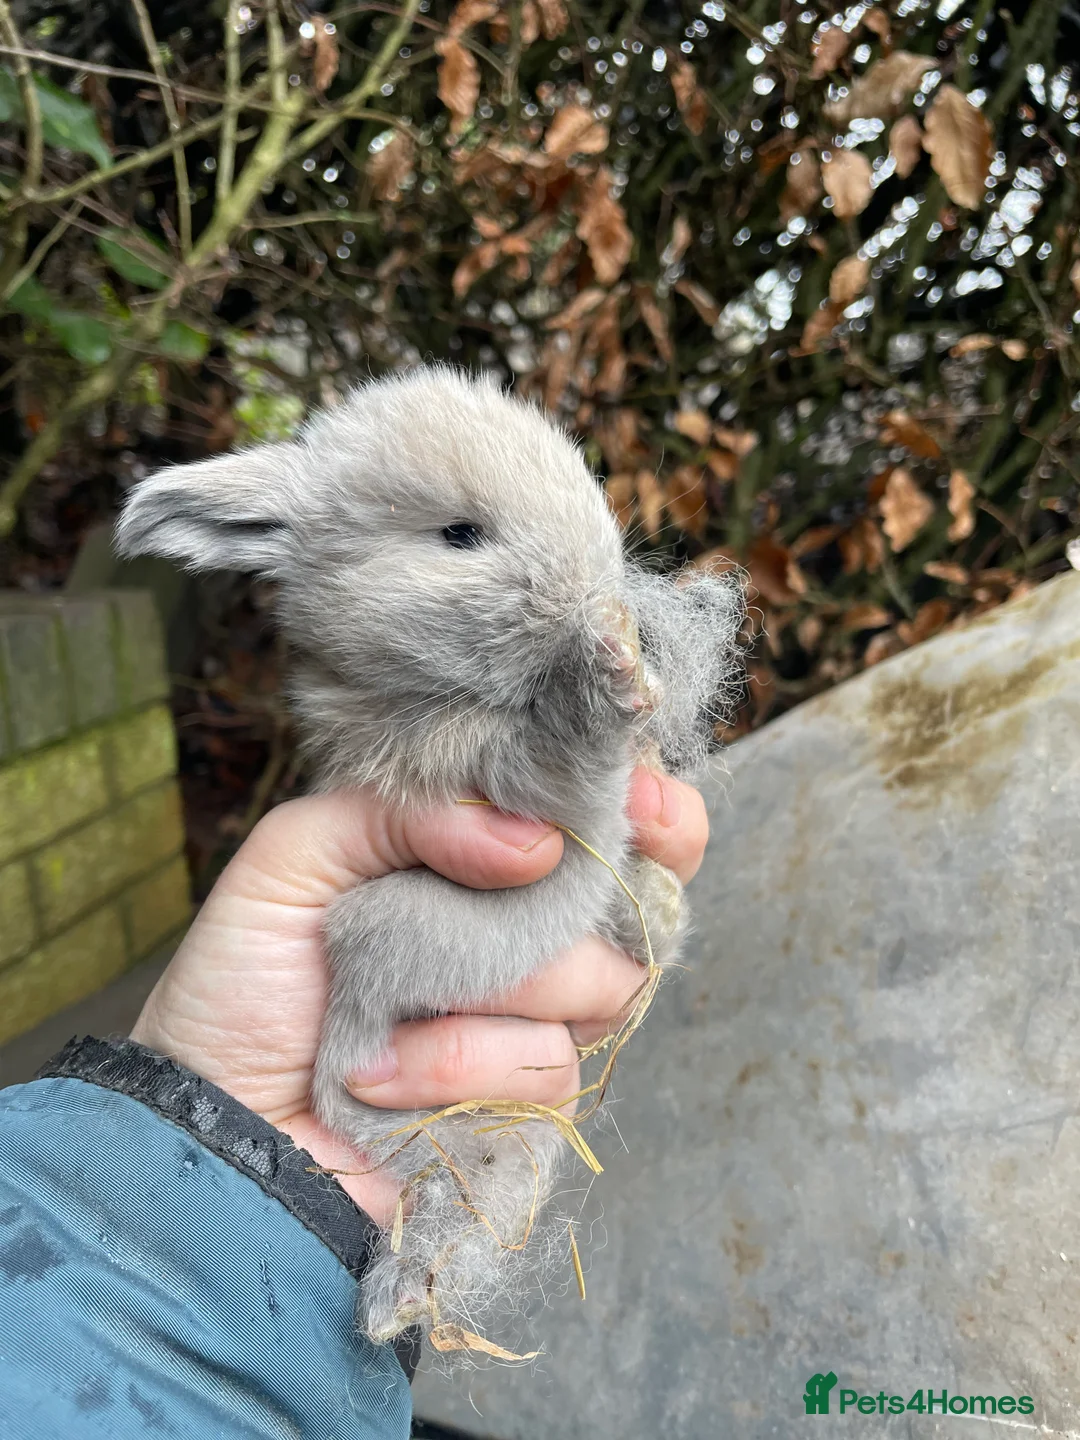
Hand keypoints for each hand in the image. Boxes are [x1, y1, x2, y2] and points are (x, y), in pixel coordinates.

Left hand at [132, 769, 707, 1224]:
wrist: (213, 1121)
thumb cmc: (245, 979)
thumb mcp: (298, 853)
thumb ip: (410, 810)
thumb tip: (536, 841)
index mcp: (484, 860)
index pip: (610, 822)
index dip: (653, 809)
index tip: (642, 800)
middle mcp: (525, 936)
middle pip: (639, 901)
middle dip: (587, 891)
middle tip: (534, 886)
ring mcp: (532, 1022)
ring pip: (602, 979)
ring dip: (493, 978)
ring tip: (391, 991)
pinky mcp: (524, 1105)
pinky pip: (544, 1063)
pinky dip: (452, 1061)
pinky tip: (377, 1069)